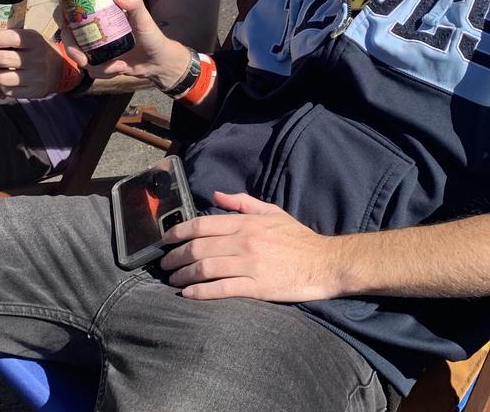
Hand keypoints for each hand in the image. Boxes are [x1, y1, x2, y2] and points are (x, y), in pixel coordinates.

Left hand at [0, 28, 61, 97]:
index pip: (11, 38)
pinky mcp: (33, 91)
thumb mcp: (27, 36)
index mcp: (35, 40)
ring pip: (1, 78)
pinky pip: (8, 90)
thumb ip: (2, 30)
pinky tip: (5, 78)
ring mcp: (35, 77)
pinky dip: (2, 84)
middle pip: (2, 59)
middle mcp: (36, 58)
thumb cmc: (36, 49)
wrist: (61, 70)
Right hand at [64, 0, 191, 89]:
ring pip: (78, 55)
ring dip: (95, 65)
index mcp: (100, 12)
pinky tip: (121, 68)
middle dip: (72, 49)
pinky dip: (105, 71)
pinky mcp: (98, 62)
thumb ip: (134, 3)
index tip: (64, 22)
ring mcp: (94, 45)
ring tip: (117, 66)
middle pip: (68, 35)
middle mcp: (93, 27)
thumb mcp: (144, 18)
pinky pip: (92, 69)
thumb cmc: (151, 35)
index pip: (72, 8)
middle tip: (82, 60)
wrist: (157, 62)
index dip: (62, 13)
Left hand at [160, 191, 343, 301]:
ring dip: (183, 275)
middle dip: (175, 256)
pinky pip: (222, 289)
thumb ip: (242, 202)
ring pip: (205, 269)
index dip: (178, 232)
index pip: (202, 224)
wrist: (325, 263)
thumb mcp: (272, 212)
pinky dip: (200, 292)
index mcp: (246, 223)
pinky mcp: (257, 287)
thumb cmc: (298, 238)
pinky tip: (188, 293)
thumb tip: (216, 195)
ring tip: (173, 280)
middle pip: (198, 248)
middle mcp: (245, 241)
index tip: (165, 240)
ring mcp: (250, 265)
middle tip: (164, 264)